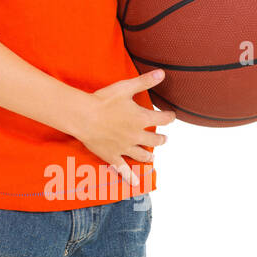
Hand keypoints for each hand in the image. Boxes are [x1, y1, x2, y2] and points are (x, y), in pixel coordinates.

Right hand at [76, 70, 174, 186]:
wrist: (84, 116)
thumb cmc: (104, 100)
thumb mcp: (126, 87)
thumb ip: (145, 81)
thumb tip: (162, 73)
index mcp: (141, 118)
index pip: (163, 119)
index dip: (169, 117)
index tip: (172, 115)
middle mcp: (136, 135)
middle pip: (155, 139)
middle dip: (161, 138)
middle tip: (163, 138)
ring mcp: (125, 148)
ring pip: (143, 155)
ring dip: (149, 154)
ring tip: (152, 155)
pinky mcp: (113, 156)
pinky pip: (123, 170)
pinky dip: (130, 177)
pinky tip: (134, 183)